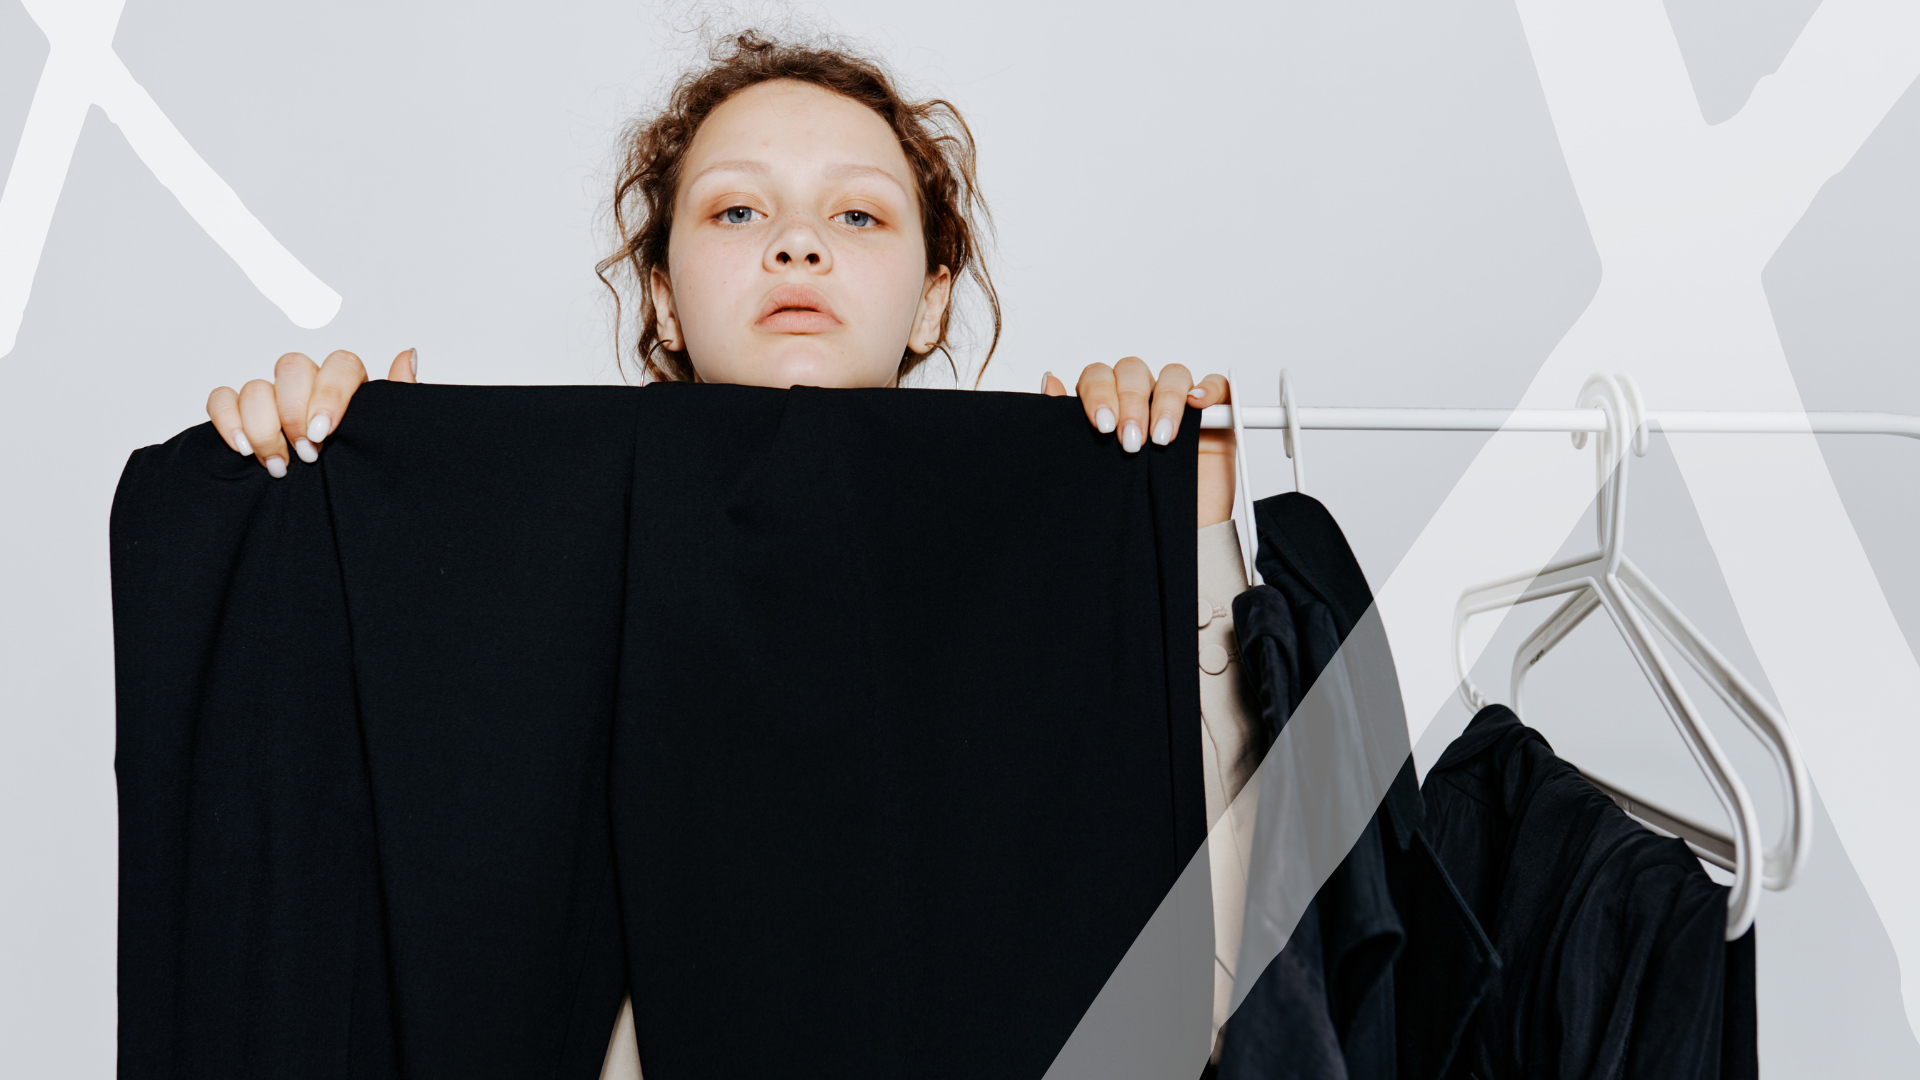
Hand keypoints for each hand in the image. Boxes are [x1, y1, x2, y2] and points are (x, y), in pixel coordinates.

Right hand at [205, 348, 417, 475]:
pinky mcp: (239, 414)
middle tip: (306, 453)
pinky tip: (242, 449)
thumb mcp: (389, 440)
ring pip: (256, 386)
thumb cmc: (363, 468)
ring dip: (262, 426)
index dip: (328, 394)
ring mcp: (272, 398)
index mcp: (349, 388)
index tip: (324, 433)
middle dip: (294, 412)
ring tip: (278, 466)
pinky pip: (221, 398)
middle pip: (292, 368)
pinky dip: (226, 419)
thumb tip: (406, 355)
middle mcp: (308, 386)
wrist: (335, 513)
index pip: (340, 364)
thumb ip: (398, 400)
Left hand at [1041, 358, 1235, 527]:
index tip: (1102, 425)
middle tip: (1130, 441)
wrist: (1168, 539)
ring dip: (1165, 401)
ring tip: (1160, 439)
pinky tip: (1197, 404)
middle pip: (1132, 372)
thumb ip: (1068, 423)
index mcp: (1109, 406)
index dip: (1098, 393)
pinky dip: (1208, 389)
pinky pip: (1216, 387)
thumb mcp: (1091, 466)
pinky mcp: (1212, 418)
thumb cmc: (1132, 505)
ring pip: (1172, 375)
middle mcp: (1141, 402)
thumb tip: (1050, 381)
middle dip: (1130, 403)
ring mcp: (1176, 407)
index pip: (1100, 376)